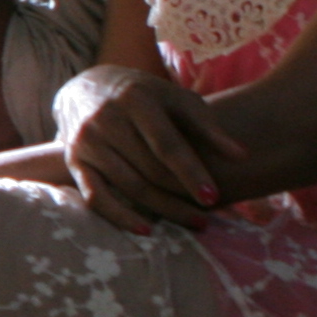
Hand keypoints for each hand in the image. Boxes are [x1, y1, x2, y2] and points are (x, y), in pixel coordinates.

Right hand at [55, 65, 242, 233]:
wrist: (87, 87)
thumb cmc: (145, 95)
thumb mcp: (176, 99)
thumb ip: (207, 125)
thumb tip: (241, 156)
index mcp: (136, 99)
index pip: (166, 144)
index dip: (191, 173)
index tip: (214, 197)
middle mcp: (106, 119)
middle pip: (149, 170)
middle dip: (182, 196)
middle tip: (210, 215)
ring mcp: (87, 142)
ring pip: (129, 186)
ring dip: (163, 209)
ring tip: (195, 222)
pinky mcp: (74, 161)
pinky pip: (96, 197)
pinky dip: (120, 217)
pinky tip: (147, 230)